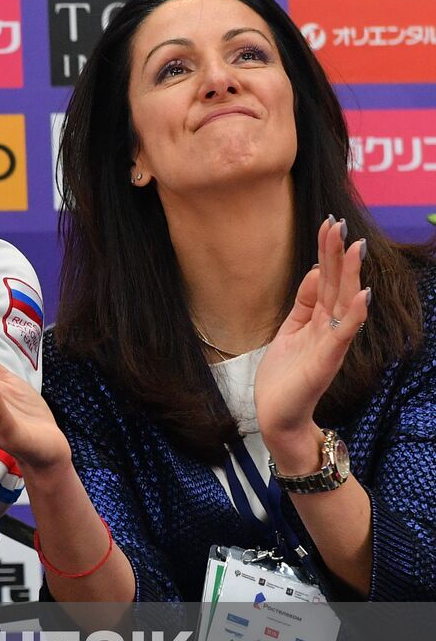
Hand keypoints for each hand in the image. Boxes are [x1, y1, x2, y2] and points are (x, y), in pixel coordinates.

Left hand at [255, 217, 368, 469]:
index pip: (326, 280)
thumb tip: (315, 272)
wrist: (278, 416)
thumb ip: (304, 305)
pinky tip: (361, 296)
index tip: (329, 225)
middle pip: (336, 285)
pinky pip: (343, 334)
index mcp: (318, 321)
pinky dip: (353, 315)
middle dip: (338, 255)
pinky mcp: (326, 361)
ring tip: (356, 249)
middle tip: (340, 224)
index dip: (327, 253)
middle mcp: (329, 329)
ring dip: (350, 276)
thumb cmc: (285, 377)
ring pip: (343, 304)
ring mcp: (330, 344)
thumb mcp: (290, 331)